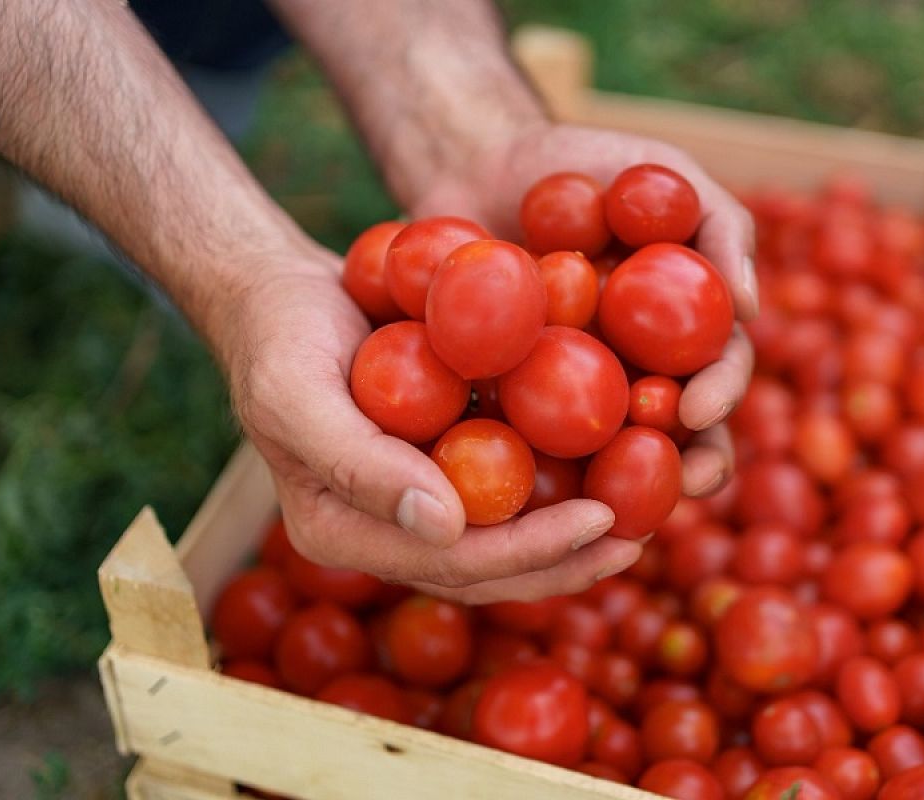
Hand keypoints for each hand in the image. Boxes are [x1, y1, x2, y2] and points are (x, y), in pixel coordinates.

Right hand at [226, 243, 642, 602]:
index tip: (601, 520)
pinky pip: (507, 485)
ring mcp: (418, 498)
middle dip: (566, 560)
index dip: (529, 552)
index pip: (450, 563)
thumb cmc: (279, 338)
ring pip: (505, 537)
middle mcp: (388, 529)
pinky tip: (614, 463)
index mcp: (346, 534)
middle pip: (488, 568)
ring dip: (572, 536)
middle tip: (639, 538)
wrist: (281, 294)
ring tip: (644, 518)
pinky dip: (558, 481)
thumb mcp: (299, 394)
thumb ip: (360, 465)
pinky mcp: (443, 462)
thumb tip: (447, 527)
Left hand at [413, 121, 757, 496]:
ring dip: (617, 488)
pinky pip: (521, 443)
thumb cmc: (585, 162)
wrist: (481, 162)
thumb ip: (720, 224)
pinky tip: (520, 492)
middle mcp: (638, 372)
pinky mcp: (510, 401)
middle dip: (688, 465)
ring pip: (605, 457)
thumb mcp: (662, 171)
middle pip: (674, 434)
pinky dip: (528, 469)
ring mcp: (573, 393)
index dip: (719, 397)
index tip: (701, 408)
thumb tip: (751, 305)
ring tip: (613, 510)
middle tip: (681, 482)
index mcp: (682, 332)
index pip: (717, 373)